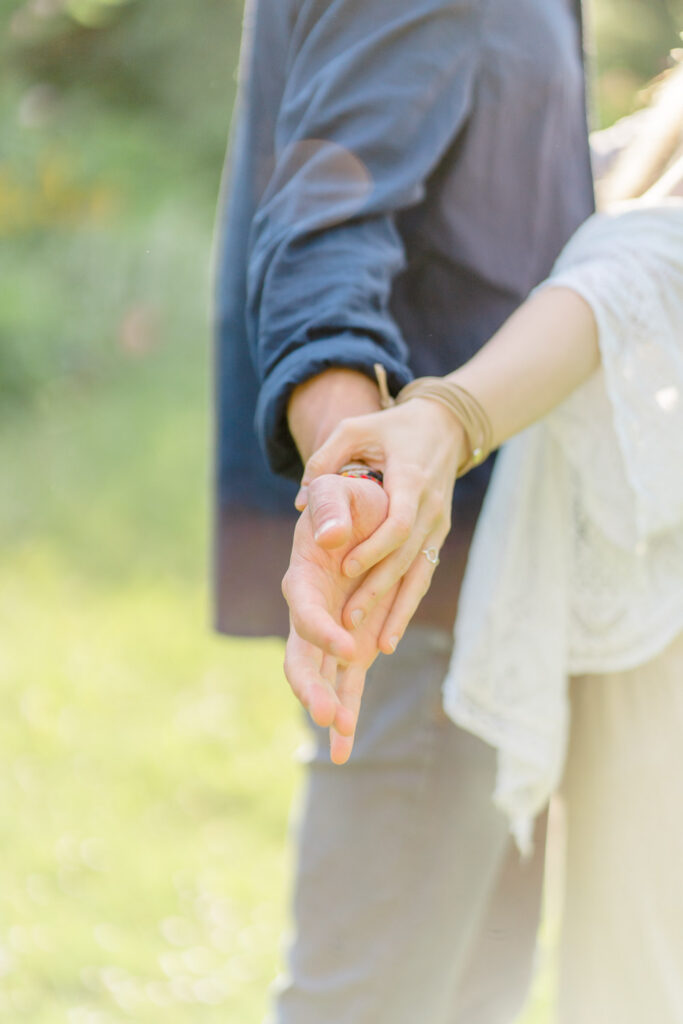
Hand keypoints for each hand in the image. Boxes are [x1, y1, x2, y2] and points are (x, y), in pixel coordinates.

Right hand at [282, 474, 397, 762]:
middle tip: (324, 712)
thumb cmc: (352, 498)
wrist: (368, 512)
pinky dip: (346, 715)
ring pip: (322, 677)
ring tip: (339, 733)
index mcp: (303, 576)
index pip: (304, 610)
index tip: (347, 647)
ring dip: (328, 705)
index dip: (322, 631)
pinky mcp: (352, 647)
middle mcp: (311, 611)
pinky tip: (343, 750)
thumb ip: (330, 508)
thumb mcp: (340, 491)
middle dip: (309, 685)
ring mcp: (331, 634)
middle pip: (300, 655)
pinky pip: (347, 685)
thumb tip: (328, 537)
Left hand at [295, 399, 465, 654]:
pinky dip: (407, 605)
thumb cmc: (391, 428)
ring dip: (398, 609)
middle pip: (407, 555)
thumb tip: (302, 500)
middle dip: (379, 588)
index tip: (346, 567)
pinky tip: (390, 637)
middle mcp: (430, 506)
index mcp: (411, 479)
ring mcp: (438, 524)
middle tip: (349, 618)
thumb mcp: (357, 428)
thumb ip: (327, 458)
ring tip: (378, 644)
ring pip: (419, 573)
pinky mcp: (437, 536)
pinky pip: (423, 575)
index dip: (374, 548)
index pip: (398, 522)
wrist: (445, 426)